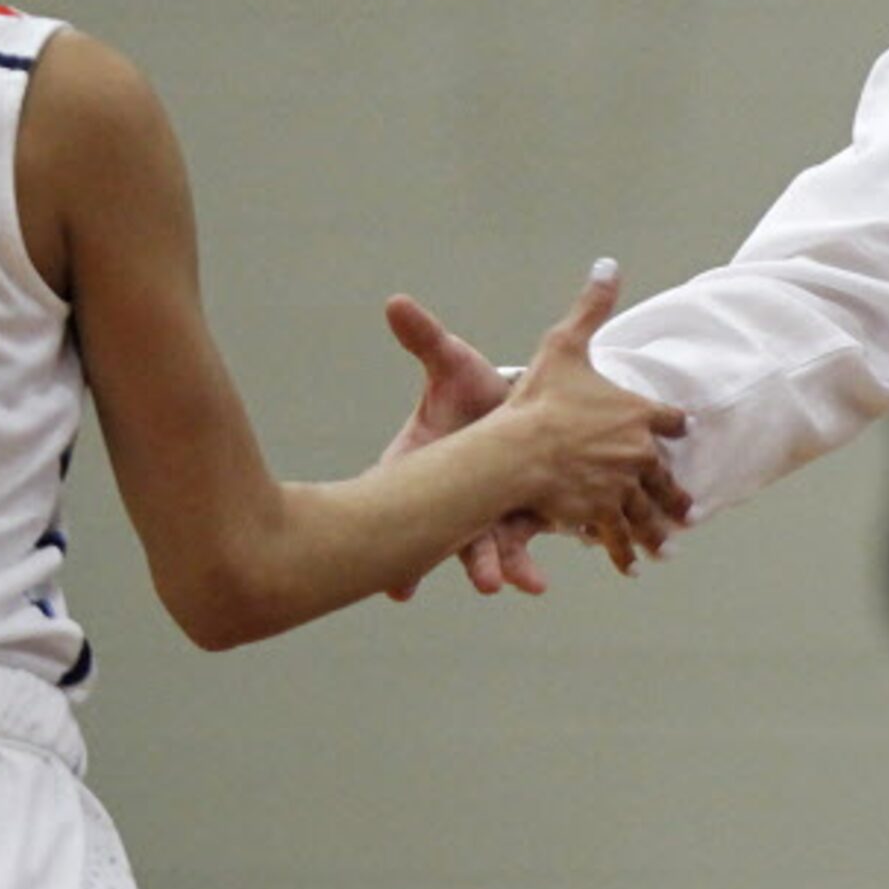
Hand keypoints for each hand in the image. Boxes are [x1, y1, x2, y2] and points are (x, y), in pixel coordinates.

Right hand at [379, 293, 544, 597]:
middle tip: (405, 587)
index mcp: (419, 460)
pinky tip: (533, 583)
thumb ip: (427, 341)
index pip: (392, 489)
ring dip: (483, 566)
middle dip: (420, 559)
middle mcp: (445, 497)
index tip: (355, 541)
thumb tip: (396, 301)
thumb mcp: (453, 366)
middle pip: (428, 532)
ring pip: (475, 548)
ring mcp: (479, 516)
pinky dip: (522, 568)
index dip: (373, 519)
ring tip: (495, 583)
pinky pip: (515, 549)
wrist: (524, 413)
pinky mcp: (514, 523)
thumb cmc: (476, 392)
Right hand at [503, 261, 692, 573]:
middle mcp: (639, 453)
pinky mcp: (602, 513)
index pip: (669, 419)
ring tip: (669, 543)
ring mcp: (623, 486)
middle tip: (688, 509)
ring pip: (647, 511)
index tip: (679, 429)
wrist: (521, 447)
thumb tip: (608, 264)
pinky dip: (626, 550)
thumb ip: (591, 306)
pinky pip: (618, 535)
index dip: (672, 423)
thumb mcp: (566, 343)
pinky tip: (634, 565)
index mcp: (638, 413)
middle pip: (664, 477)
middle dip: (673, 493)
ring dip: (658, 528)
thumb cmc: (540, 397)